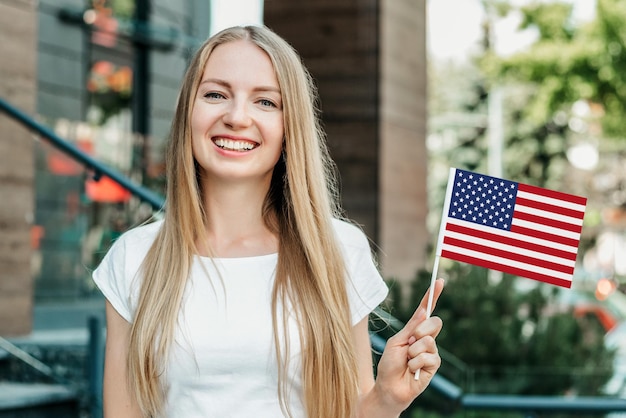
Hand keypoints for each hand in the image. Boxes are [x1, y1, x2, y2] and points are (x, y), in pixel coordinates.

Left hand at [373, 279, 443, 412]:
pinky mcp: (434, 366)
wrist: (389, 387)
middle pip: (434, 322)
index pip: (426, 310)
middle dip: (421, 330)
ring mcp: (431, 352)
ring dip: (413, 351)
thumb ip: (411, 328)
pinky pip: (429, 357)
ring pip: (429, 341)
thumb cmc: (389, 365)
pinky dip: (416, 363)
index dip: (433, 296)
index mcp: (415, 330)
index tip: (439, 281)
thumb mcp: (396, 342)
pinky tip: (412, 370)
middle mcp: (426, 338)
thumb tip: (424, 312)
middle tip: (410, 343)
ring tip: (407, 361)